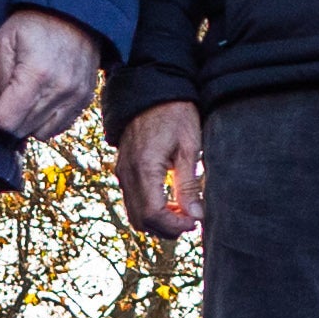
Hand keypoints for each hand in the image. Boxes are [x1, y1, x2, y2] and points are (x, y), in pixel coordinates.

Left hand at [0, 7, 100, 144]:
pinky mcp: (85, 98)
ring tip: (22, 99)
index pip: (7, 120)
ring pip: (41, 133)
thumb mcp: (6, 38)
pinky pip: (60, 127)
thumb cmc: (35, 22)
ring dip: (26, 121)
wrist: (76, 11)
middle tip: (3, 95)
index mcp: (37, 74)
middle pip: (22, 129)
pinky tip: (38, 101)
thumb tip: (0, 101)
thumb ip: (0, 75)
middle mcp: (61, 90)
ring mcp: (76, 97)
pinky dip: (45, 121)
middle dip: (7, 116)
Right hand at [117, 98, 203, 241]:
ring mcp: (122, 172)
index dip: (174, 226)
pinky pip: (132, 200)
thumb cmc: (176, 113)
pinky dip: (150, 209)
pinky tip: (170, 201)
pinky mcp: (123, 169)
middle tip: (191, 221)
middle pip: (141, 220)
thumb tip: (196, 216)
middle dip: (166, 229)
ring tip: (183, 212)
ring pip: (134, 214)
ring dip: (158, 221)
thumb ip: (189, 184)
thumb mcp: (188, 147)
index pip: (153, 215)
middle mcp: (127, 173)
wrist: (152, 88)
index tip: (194, 222)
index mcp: (144, 168)